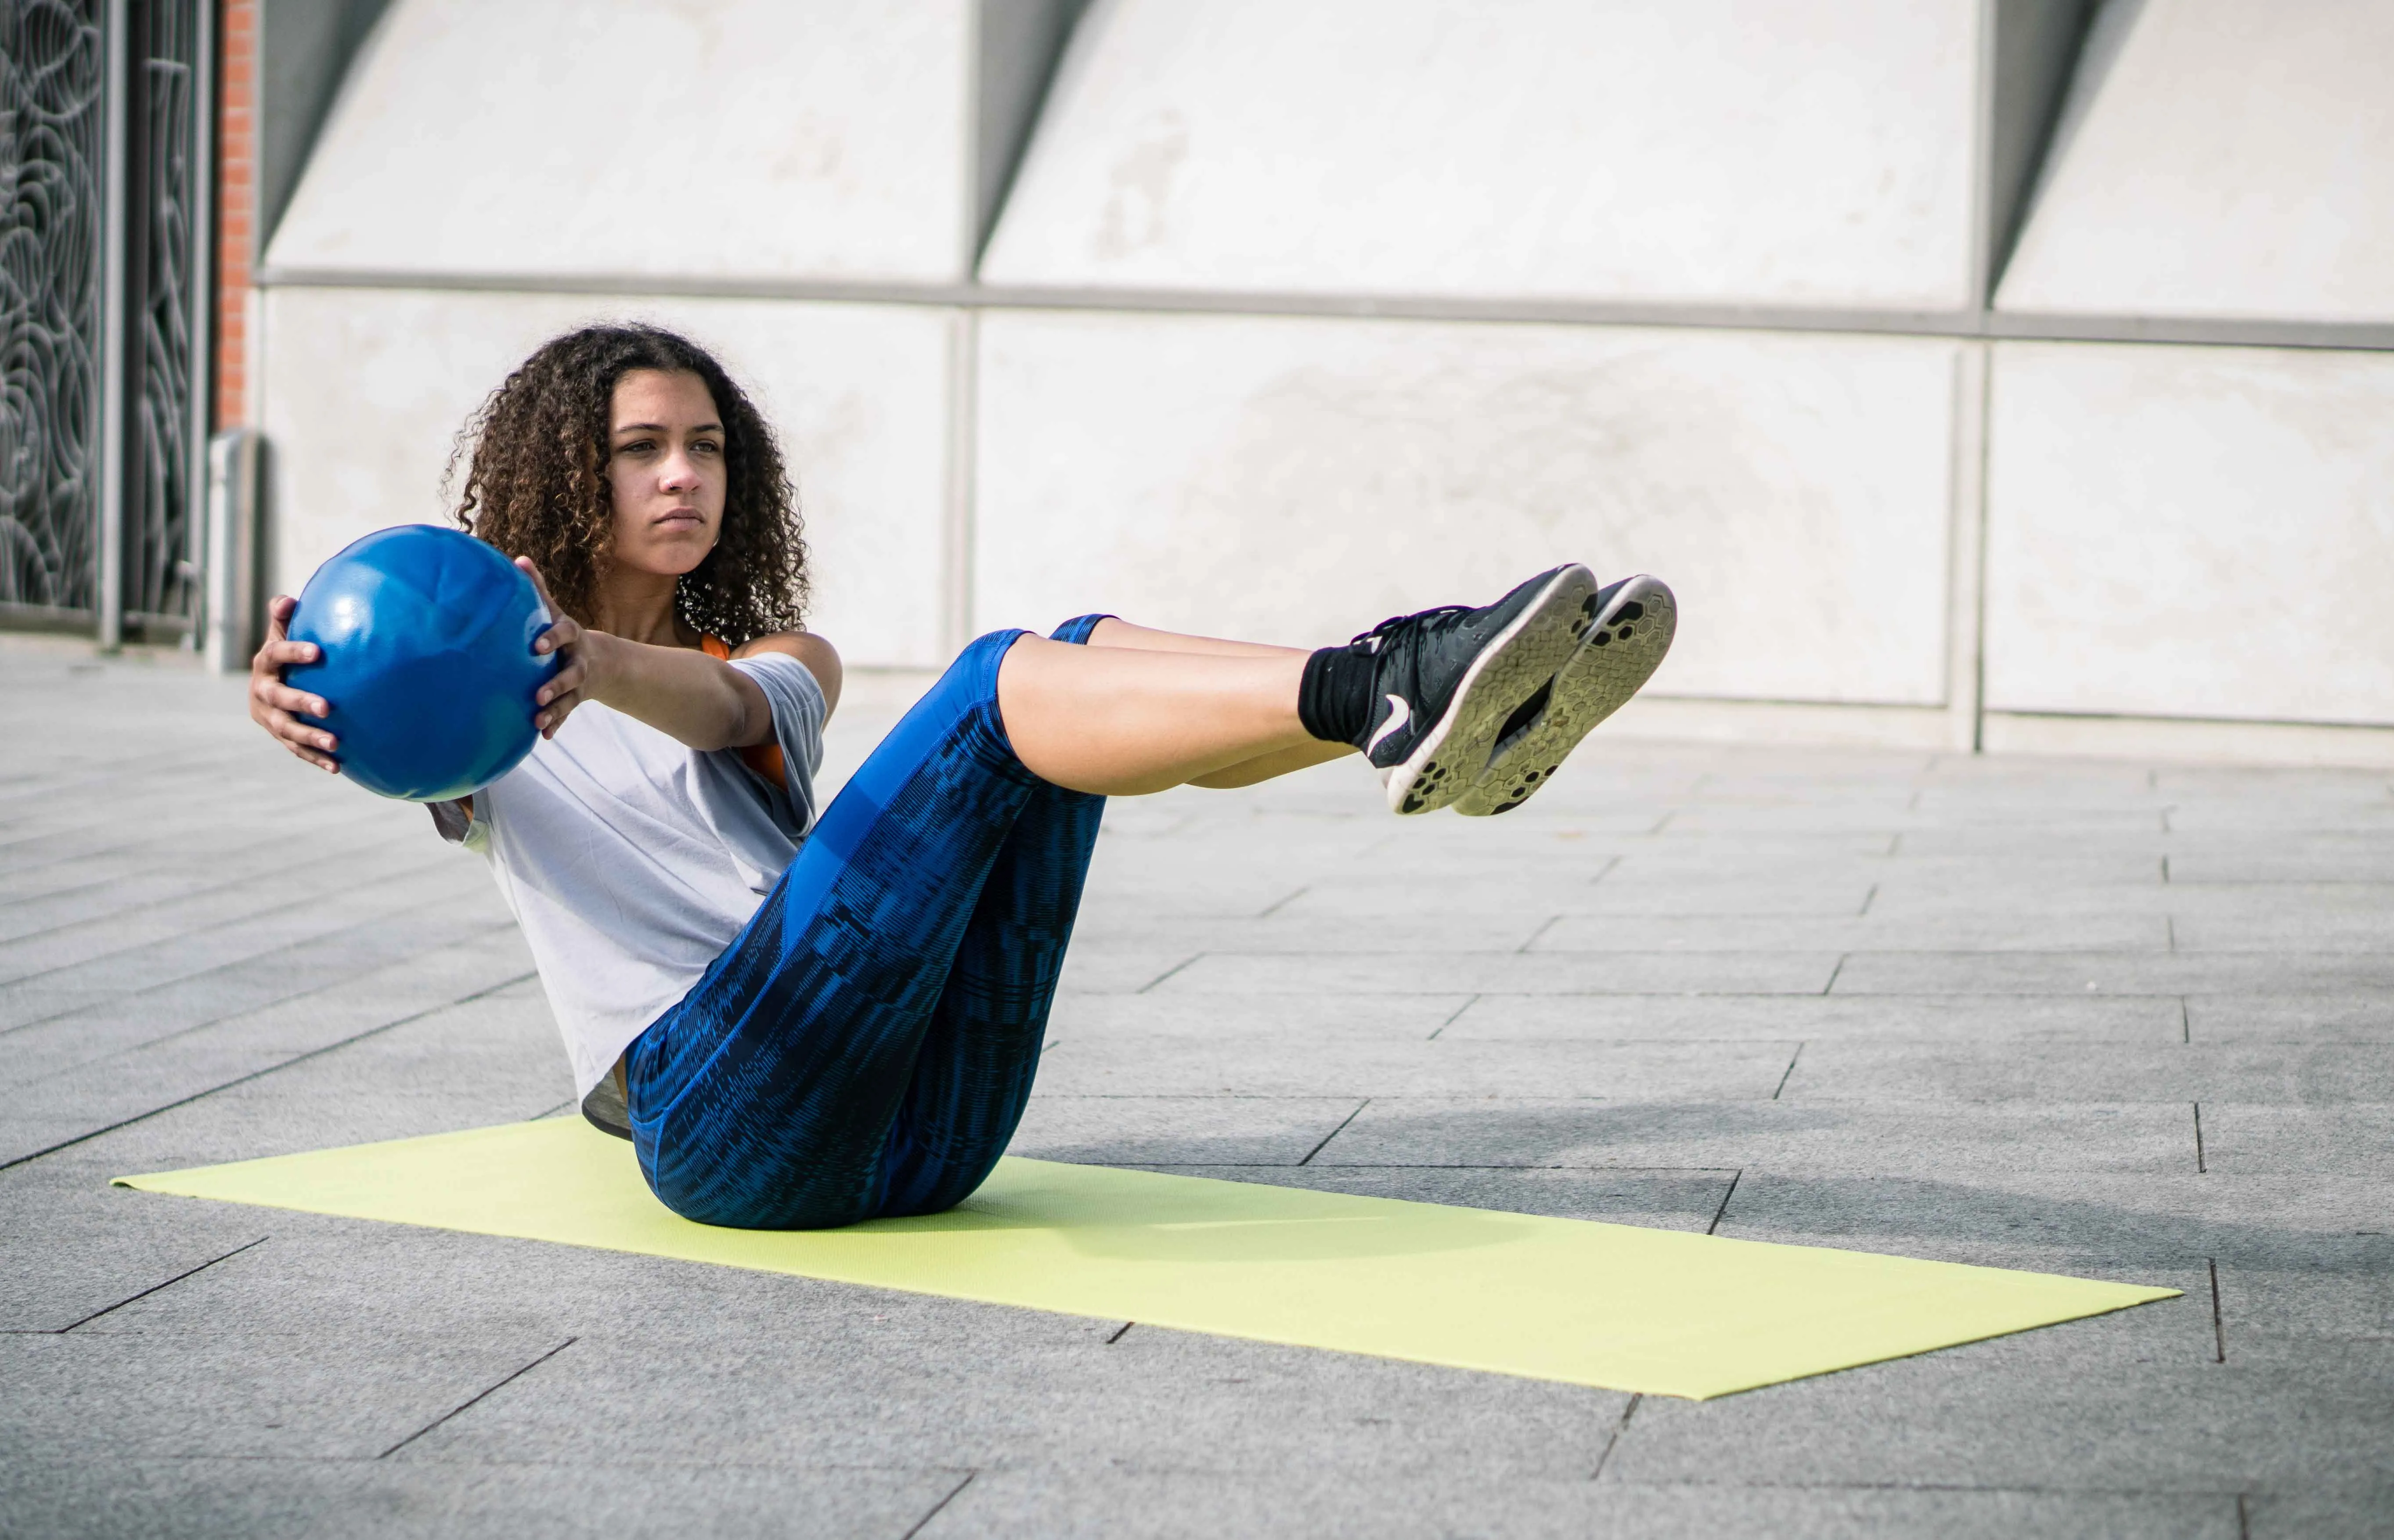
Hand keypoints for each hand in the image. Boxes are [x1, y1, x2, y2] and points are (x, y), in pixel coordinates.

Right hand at [249, 594, 339, 772]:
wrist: (273, 682)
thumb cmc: (288, 653)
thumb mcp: (282, 632)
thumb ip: (284, 618)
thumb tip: (286, 600)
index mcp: (264, 663)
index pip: (275, 654)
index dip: (294, 652)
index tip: (318, 651)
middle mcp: (261, 691)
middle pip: (279, 698)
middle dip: (301, 702)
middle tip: (327, 707)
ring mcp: (269, 717)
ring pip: (286, 729)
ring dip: (310, 738)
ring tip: (335, 742)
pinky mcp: (280, 736)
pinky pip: (296, 750)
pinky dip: (315, 758)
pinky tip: (337, 766)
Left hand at [520, 558, 598, 737]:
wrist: (600, 660)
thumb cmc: (564, 632)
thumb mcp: (555, 610)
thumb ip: (537, 588)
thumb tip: (517, 559)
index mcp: (571, 636)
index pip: (564, 634)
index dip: (552, 639)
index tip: (536, 646)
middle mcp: (579, 661)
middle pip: (572, 673)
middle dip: (557, 684)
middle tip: (539, 694)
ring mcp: (579, 683)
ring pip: (570, 698)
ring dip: (555, 709)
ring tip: (538, 720)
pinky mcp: (575, 700)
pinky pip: (567, 714)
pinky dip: (557, 724)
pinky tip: (543, 736)